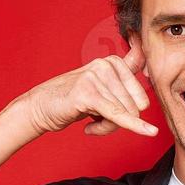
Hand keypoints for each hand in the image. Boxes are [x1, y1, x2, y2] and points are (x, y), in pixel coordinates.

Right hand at [20, 44, 158, 137]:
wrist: (42, 106)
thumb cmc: (74, 99)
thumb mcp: (104, 87)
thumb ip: (125, 71)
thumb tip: (143, 52)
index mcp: (114, 62)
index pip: (141, 98)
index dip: (132, 114)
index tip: (115, 114)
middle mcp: (107, 65)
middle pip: (135, 108)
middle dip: (120, 122)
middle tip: (99, 121)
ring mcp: (97, 77)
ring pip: (125, 115)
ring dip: (107, 127)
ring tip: (91, 122)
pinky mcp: (88, 93)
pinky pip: (116, 115)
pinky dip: (130, 126)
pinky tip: (131, 132)